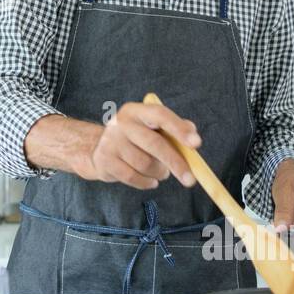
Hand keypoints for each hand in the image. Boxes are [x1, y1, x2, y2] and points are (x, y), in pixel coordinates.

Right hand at [82, 101, 201, 189]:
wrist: (97, 149)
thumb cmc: (135, 139)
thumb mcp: (151, 128)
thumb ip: (173, 129)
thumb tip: (192, 133)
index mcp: (136, 111)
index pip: (160, 115)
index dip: (179, 129)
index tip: (196, 144)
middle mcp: (122, 123)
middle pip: (154, 143)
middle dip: (175, 163)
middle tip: (190, 180)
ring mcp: (111, 142)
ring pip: (145, 164)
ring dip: (159, 173)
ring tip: (161, 172)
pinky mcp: (105, 160)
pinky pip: (133, 177)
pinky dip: (146, 183)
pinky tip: (150, 181)